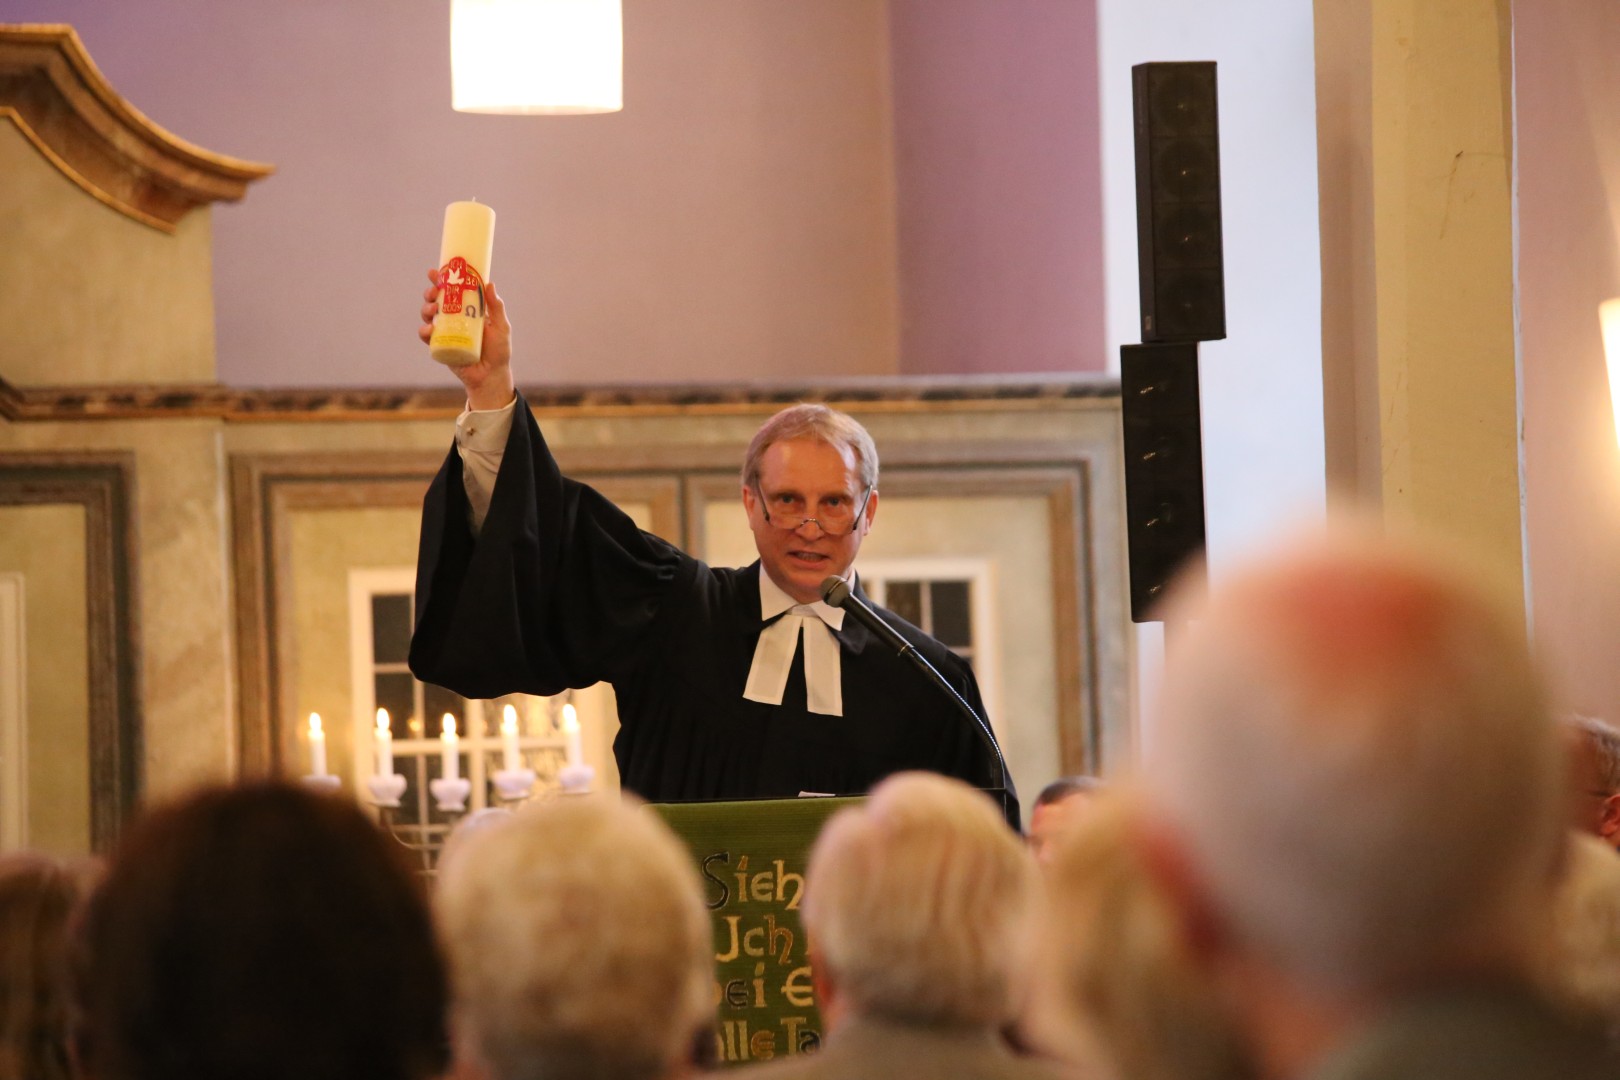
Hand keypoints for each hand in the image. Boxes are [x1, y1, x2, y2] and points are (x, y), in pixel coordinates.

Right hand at [420, 267, 514, 410]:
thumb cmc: (498, 351)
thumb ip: (496, 307)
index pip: (451, 291)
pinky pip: (427, 336)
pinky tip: (430, 329)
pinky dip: (425, 330)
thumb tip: (490, 283)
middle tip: (433, 292)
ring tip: (433, 309)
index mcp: (466, 310)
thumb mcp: (501, 326)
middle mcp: (453, 319)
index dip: (441, 280)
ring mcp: (445, 332)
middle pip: (435, 301)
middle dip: (430, 293)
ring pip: (428, 316)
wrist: (491, 375)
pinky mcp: (440, 347)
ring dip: (426, 308)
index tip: (434, 271)